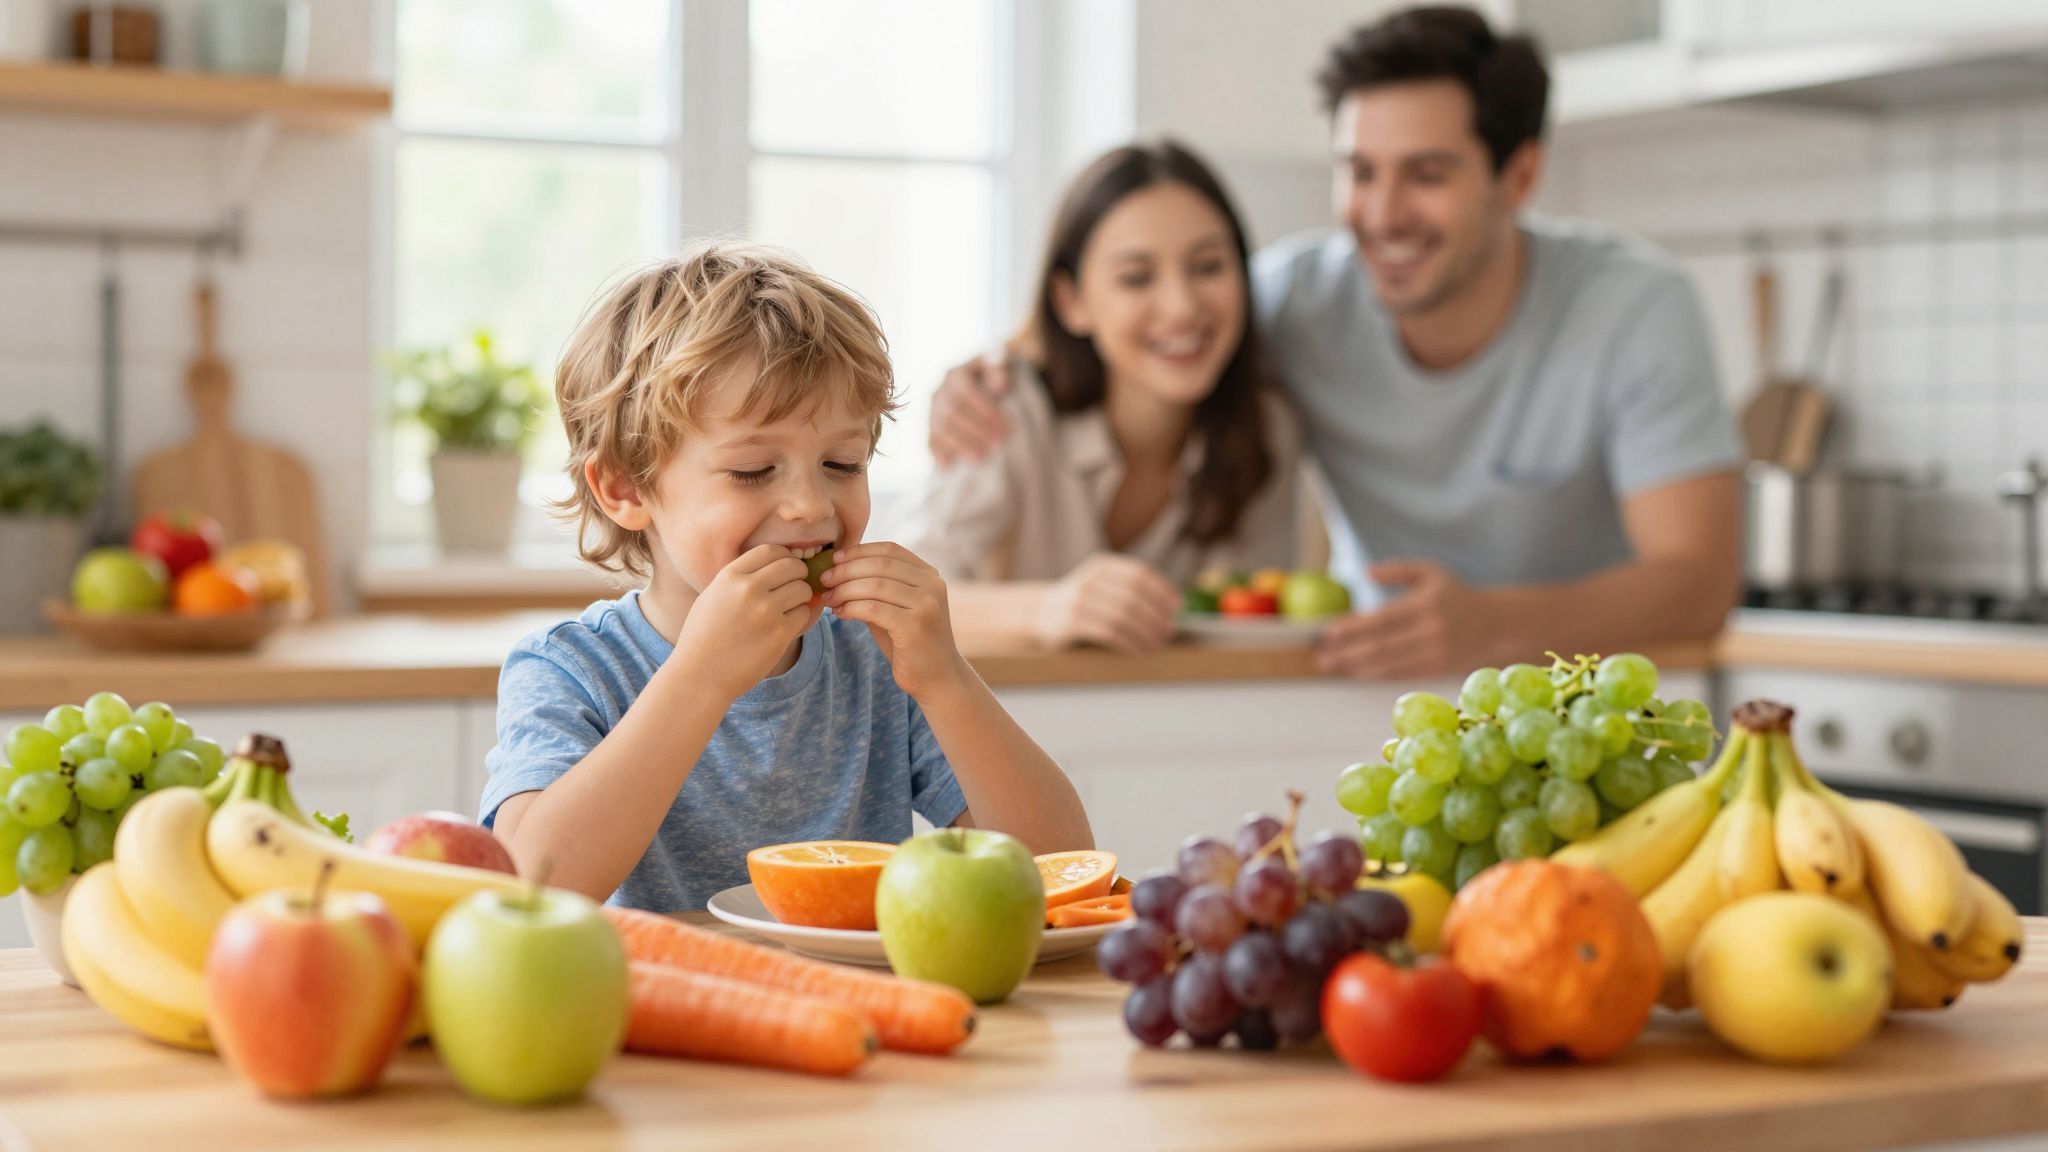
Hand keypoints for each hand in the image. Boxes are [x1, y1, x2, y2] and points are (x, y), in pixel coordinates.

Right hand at [672, 546, 814, 700]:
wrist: (699, 676)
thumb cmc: (703, 637)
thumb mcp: (712, 596)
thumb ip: (737, 579)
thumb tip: (771, 565)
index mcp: (729, 576)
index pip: (770, 550)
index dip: (784, 556)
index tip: (786, 566)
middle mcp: (748, 589)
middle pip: (792, 566)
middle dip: (799, 574)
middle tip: (795, 585)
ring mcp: (765, 611)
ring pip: (802, 589)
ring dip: (801, 597)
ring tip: (789, 608)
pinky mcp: (779, 633)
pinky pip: (804, 613)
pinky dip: (800, 617)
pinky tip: (786, 626)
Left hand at [821, 542, 971, 698]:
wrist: (937, 679)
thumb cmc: (910, 643)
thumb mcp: (896, 608)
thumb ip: (878, 588)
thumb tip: (839, 568)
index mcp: (929, 575)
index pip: (890, 550)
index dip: (859, 551)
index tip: (835, 559)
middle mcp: (932, 586)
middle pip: (880, 565)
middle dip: (846, 570)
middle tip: (824, 579)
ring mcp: (926, 605)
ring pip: (874, 585)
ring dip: (845, 589)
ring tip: (829, 598)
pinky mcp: (914, 626)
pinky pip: (873, 608)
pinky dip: (851, 608)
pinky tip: (840, 613)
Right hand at [928, 352, 1013, 466]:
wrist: (980, 388)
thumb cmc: (994, 378)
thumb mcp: (999, 367)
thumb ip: (999, 368)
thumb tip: (1000, 383)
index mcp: (956, 374)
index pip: (967, 391)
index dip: (985, 409)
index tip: (1005, 425)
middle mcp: (940, 392)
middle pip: (953, 412)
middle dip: (976, 429)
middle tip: (998, 443)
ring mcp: (932, 412)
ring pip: (941, 429)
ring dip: (961, 444)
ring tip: (981, 457)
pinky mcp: (931, 430)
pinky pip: (931, 442)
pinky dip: (939, 454)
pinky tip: (950, 467)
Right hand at [1035, 554, 1179, 651]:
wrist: (1039, 615)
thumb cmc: (1080, 605)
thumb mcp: (1101, 588)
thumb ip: (1129, 592)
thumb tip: (1171, 609)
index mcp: (1101, 565)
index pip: (1138, 574)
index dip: (1161, 590)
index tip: (1177, 607)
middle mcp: (1089, 579)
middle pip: (1133, 596)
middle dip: (1156, 615)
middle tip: (1170, 631)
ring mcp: (1078, 600)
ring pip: (1123, 615)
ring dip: (1145, 632)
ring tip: (1157, 643)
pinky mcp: (1071, 622)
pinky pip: (1108, 631)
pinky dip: (1129, 641)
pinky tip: (1138, 649)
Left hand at [1314, 561, 1497, 679]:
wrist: (1495, 622)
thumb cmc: (1454, 594)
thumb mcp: (1430, 572)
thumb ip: (1399, 569)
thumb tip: (1367, 573)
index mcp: (1426, 605)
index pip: (1383, 620)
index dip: (1353, 629)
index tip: (1328, 634)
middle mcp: (1431, 631)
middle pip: (1382, 646)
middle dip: (1348, 653)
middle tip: (1320, 657)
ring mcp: (1435, 653)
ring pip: (1390, 664)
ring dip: (1357, 667)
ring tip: (1332, 666)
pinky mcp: (1438, 670)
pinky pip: (1402, 674)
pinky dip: (1377, 673)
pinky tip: (1357, 671)